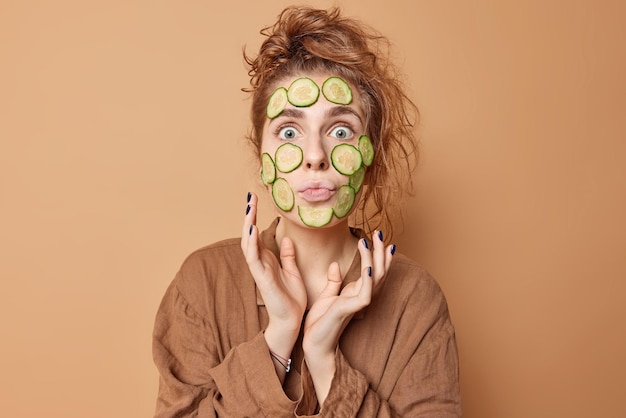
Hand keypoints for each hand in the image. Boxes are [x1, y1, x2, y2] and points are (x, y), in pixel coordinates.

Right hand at [241, 193, 306, 357]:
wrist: (292, 320)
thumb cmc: (291, 298)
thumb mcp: (293, 271)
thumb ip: (288, 256)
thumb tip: (286, 239)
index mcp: (267, 259)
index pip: (257, 233)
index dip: (255, 217)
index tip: (256, 199)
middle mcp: (260, 262)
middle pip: (249, 234)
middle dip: (249, 215)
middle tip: (250, 197)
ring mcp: (258, 269)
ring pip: (248, 243)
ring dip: (247, 225)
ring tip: (249, 207)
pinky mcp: (261, 278)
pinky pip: (253, 258)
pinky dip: (251, 243)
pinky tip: (251, 230)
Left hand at [302, 230, 394, 402]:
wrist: (314, 344)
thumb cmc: (320, 323)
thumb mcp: (327, 296)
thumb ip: (334, 281)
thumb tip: (336, 265)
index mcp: (356, 292)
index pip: (373, 270)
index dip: (378, 255)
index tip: (382, 239)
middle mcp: (361, 296)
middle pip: (378, 270)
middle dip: (380, 251)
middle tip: (380, 233)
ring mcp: (358, 303)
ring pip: (374, 277)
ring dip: (373, 258)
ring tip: (369, 240)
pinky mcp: (352, 309)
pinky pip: (365, 292)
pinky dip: (368, 278)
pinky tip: (368, 266)